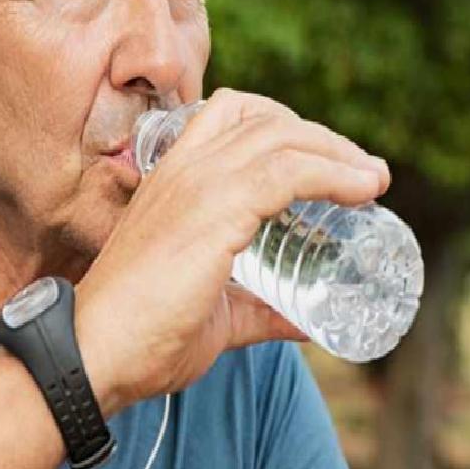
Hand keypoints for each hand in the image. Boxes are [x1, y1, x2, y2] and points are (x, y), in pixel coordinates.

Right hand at [75, 88, 390, 416]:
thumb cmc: (140, 338)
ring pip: (282, 138)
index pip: (229, 115)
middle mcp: (181, 171)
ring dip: (339, 153)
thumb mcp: (213, 315)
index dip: (284, 126)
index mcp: (169, 181)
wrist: (95, 353)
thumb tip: (306, 323)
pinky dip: (334, 174)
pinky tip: (363, 189)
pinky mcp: (214, 212)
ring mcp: (196, 186)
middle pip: (264, 118)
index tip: (326, 160)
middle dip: (322, 138)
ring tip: (374, 180)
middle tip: (362, 173)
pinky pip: (287, 172)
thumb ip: (256, 312)